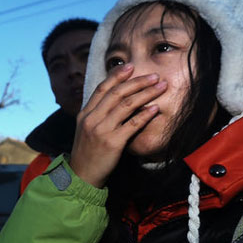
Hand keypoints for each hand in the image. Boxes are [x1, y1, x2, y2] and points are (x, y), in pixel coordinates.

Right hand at [69, 64, 166, 187]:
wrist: (81, 176)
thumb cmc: (87, 152)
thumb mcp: (86, 129)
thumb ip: (97, 114)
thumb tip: (115, 99)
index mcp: (85, 113)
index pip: (102, 88)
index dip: (117, 76)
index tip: (131, 66)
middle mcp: (92, 119)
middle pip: (117, 93)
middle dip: (137, 82)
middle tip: (154, 76)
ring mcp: (102, 130)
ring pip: (126, 105)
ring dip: (146, 93)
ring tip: (160, 87)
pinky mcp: (113, 143)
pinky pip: (132, 124)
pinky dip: (145, 114)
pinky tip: (155, 108)